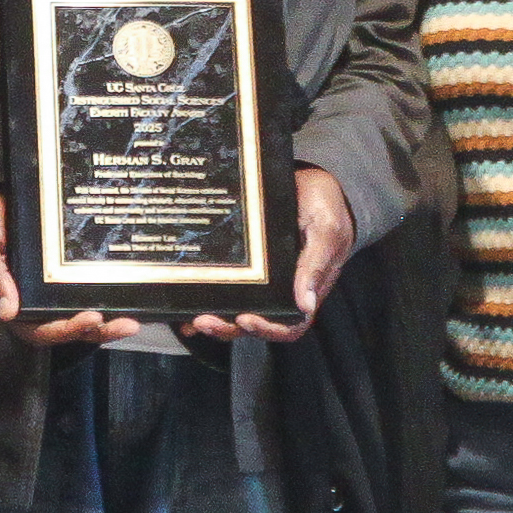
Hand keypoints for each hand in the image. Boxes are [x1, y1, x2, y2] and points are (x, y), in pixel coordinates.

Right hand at [0, 185, 138, 346]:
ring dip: (102, 323)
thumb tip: (7, 311)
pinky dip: (98, 299)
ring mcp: (38, 290)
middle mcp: (23, 302)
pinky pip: (74, 295)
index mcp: (3, 301)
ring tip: (131, 321)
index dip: (64, 329)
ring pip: (70, 315)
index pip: (35, 328)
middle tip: (126, 324)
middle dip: (94, 331)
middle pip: (60, 328)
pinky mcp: (50, 277)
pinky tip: (121, 297)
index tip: (92, 318)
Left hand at [185, 167, 353, 344]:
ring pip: (237, 311)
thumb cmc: (325, 205)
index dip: (267, 329)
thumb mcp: (326, 230)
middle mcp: (282, 290)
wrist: (311, 183)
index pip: (289, 324)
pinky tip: (186, 303)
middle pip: (256, 323)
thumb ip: (316, 265)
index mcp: (305, 287)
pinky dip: (207, 299)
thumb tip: (306, 305)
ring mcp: (263, 280)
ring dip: (215, 320)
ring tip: (192, 318)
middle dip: (229, 327)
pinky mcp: (247, 266)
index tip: (245, 319)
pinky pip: (227, 287)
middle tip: (204, 320)